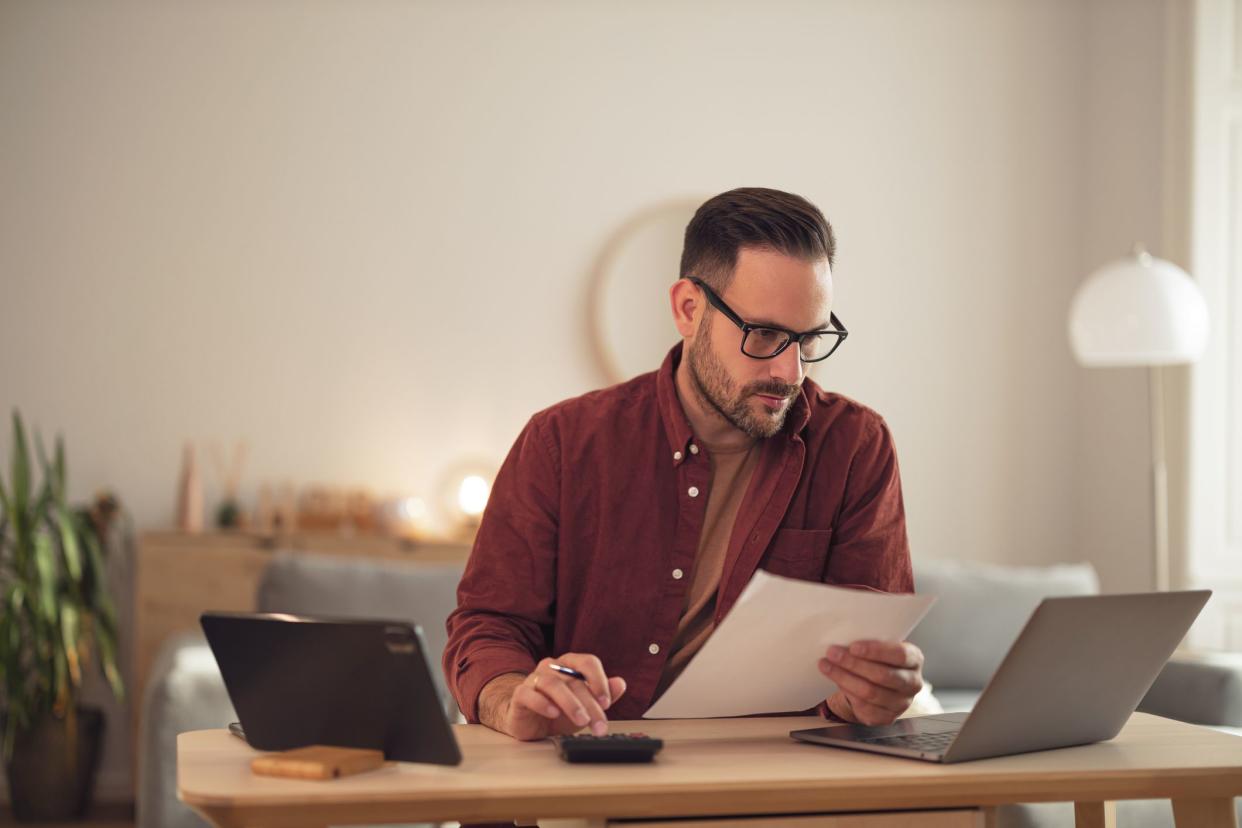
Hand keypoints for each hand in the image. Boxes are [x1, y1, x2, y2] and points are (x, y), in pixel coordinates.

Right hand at [478, 654, 627, 741]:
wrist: (531, 724)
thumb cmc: (559, 711)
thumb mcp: (586, 706)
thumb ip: (604, 695)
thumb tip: (620, 683)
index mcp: (570, 665)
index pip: (587, 662)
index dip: (599, 680)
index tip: (606, 702)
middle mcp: (552, 667)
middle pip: (574, 680)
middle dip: (590, 705)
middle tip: (599, 725)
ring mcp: (534, 679)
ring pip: (552, 684)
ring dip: (570, 703)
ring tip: (581, 721)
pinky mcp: (521, 695)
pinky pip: (529, 694)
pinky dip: (542, 703)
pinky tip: (553, 713)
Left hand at [819, 640, 923, 726]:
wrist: (879, 685)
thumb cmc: (879, 660)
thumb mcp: (880, 647)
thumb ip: (870, 641)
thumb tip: (843, 636)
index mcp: (914, 660)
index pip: (900, 655)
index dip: (876, 651)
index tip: (853, 646)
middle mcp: (913, 683)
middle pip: (883, 675)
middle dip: (854, 664)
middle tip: (832, 653)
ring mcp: (901, 703)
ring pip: (870, 692)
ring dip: (844, 677)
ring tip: (826, 665)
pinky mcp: (887, 717)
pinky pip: (864, 706)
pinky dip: (847, 691)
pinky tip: (836, 680)